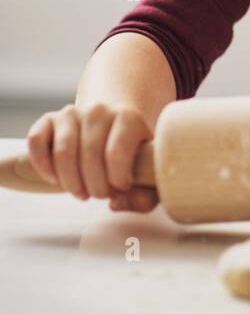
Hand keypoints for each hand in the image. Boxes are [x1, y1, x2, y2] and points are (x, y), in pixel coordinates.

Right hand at [26, 102, 158, 211]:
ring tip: (81, 192)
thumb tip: (116, 203)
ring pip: (63, 152)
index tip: (121, 188)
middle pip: (89, 157)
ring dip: (70, 182)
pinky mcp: (50, 119)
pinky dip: (43, 165)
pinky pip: (36, 141)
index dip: (117, 181)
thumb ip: (146, 195)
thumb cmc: (132, 153)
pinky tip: (56, 179)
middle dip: (94, 187)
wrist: (113, 123)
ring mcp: (72, 112)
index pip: (117, 154)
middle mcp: (99, 110)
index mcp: (129, 117)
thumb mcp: (148, 171)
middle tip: (100, 195)